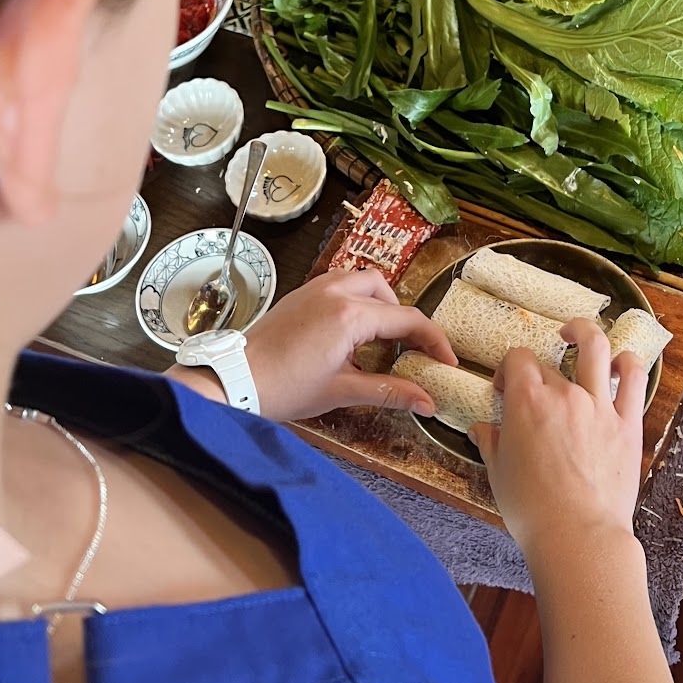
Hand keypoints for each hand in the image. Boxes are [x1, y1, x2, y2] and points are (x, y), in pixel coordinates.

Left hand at [240, 269, 456, 421]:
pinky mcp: (301, 293)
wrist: (235, 379)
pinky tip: (351, 332)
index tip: (447, 362)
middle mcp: (336, 291)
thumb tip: (428, 402)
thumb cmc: (285, 387)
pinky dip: (356, 299)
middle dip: (406, 320)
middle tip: (412, 351)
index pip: (408, 320)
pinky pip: (340, 283)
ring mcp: (316, 287)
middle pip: (389, 293)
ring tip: (382, 339)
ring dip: (381, 303)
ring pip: (364, 280)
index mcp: (350, 315)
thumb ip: (390, 392)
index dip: (434, 342)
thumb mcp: (342, 391)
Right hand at [471, 323, 645, 561]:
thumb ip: (490, 443)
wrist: (578, 535)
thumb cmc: (532, 509)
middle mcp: (564, 394)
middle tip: (536, 395)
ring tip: (576, 333)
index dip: (509, 369)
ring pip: (597, 349)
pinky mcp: (628, 423)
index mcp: (526, 401)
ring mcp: (599, 405)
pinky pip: (634, 378)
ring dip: (585, 333)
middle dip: (538, 374)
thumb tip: (480, 429)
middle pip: (550, 365)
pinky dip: (627, 362)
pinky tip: (619, 362)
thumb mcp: (498, 473)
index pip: (517, 359)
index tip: (506, 389)